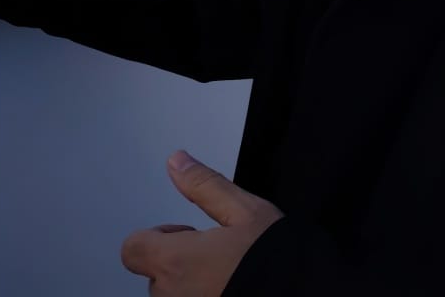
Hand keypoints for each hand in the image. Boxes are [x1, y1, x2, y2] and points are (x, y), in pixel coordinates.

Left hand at [121, 150, 283, 295]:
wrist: (312, 296)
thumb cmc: (278, 262)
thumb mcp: (246, 213)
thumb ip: (204, 186)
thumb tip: (177, 162)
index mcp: (175, 262)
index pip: (133, 249)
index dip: (156, 238)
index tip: (186, 236)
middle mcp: (173, 296)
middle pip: (155, 276)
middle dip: (179, 264)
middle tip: (216, 258)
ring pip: (174, 295)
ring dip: (190, 286)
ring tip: (227, 277)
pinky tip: (231, 291)